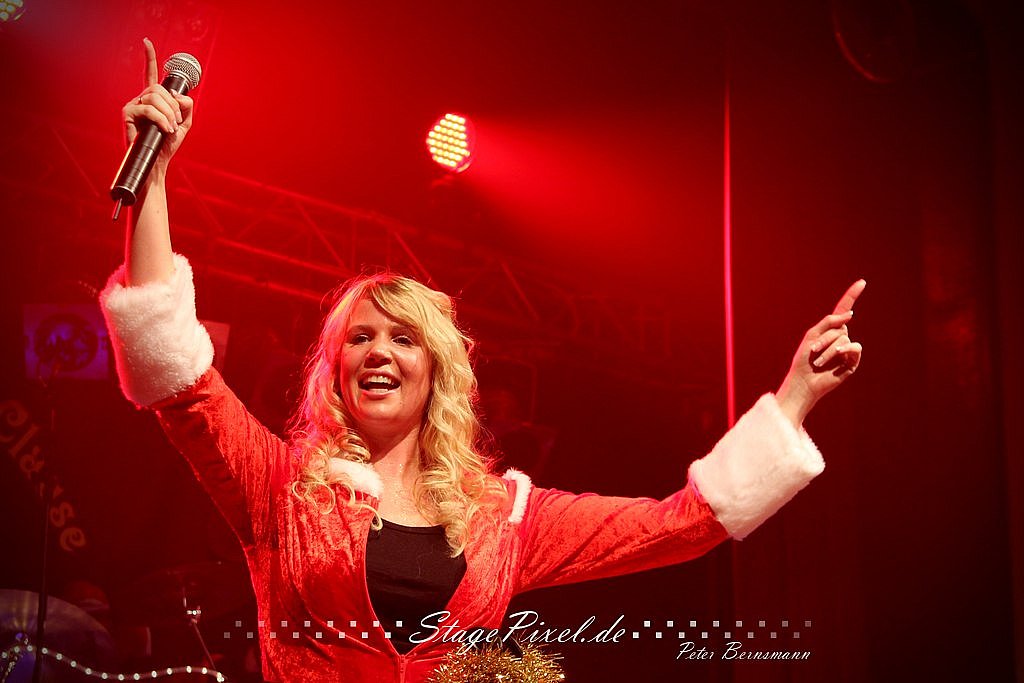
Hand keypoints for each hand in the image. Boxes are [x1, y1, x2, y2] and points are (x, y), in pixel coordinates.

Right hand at [121, 38, 194, 171]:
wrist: (157, 161)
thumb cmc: (168, 144)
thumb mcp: (184, 123)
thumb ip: (186, 106)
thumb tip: (178, 96)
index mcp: (153, 99)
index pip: (150, 74)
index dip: (149, 58)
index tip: (146, 42)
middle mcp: (141, 98)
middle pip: (159, 89)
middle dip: (173, 105)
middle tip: (176, 123)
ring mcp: (133, 105)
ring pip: (154, 97)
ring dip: (168, 113)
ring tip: (170, 129)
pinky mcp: (127, 114)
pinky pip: (148, 109)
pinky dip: (161, 119)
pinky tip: (165, 129)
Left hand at [776, 279, 865, 427]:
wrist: (803, 381)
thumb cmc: (804, 359)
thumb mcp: (812, 334)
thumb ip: (830, 321)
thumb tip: (850, 314)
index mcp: (831, 330)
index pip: (843, 310)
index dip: (852, 296)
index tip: (862, 282)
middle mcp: (841, 338)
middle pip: (840, 328)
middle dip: (824, 338)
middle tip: (813, 350)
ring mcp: (847, 350)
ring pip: (844, 340)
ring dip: (828, 350)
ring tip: (818, 361)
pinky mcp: (852, 362)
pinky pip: (854, 349)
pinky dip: (845, 350)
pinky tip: (838, 355)